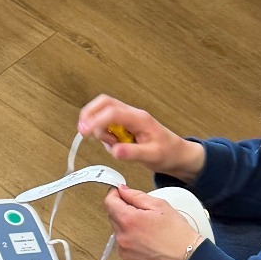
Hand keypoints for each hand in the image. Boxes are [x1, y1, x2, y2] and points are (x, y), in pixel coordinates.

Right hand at [77, 94, 205, 180]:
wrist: (177, 155)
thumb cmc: (168, 152)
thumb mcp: (152, 156)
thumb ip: (133, 153)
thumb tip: (115, 151)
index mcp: (140, 119)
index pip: (113, 113)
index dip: (96, 120)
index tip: (85, 131)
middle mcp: (132, 115)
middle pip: (104, 103)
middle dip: (89, 114)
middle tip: (83, 130)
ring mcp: (127, 119)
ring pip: (103, 112)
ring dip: (98, 128)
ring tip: (112, 144)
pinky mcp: (124, 125)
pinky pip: (107, 124)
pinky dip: (104, 134)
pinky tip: (116, 145)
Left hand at [104, 187, 208, 259]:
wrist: (188, 258)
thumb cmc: (177, 232)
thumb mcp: (160, 205)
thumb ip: (137, 196)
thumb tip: (122, 190)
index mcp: (128, 220)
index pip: (109, 202)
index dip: (115, 195)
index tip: (122, 194)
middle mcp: (122, 237)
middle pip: (113, 217)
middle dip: (124, 212)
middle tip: (143, 214)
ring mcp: (124, 251)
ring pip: (119, 232)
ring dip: (128, 228)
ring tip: (148, 231)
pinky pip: (124, 247)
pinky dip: (131, 243)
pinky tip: (147, 243)